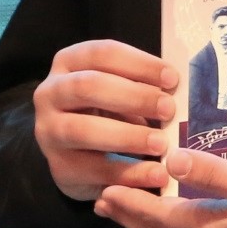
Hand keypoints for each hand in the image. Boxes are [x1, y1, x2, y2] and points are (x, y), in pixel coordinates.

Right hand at [33, 40, 174, 201]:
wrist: (78, 152)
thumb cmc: (108, 109)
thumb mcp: (122, 89)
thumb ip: (144, 85)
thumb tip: (177, 90)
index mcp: (69, 62)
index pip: (101, 53)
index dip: (138, 64)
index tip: (172, 79)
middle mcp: (50, 93)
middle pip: (89, 86)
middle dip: (133, 97)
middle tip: (168, 109)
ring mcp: (49, 131)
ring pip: (84, 130)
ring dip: (128, 137)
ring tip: (162, 145)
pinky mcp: (59, 167)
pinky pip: (94, 170)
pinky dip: (129, 173)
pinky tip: (156, 174)